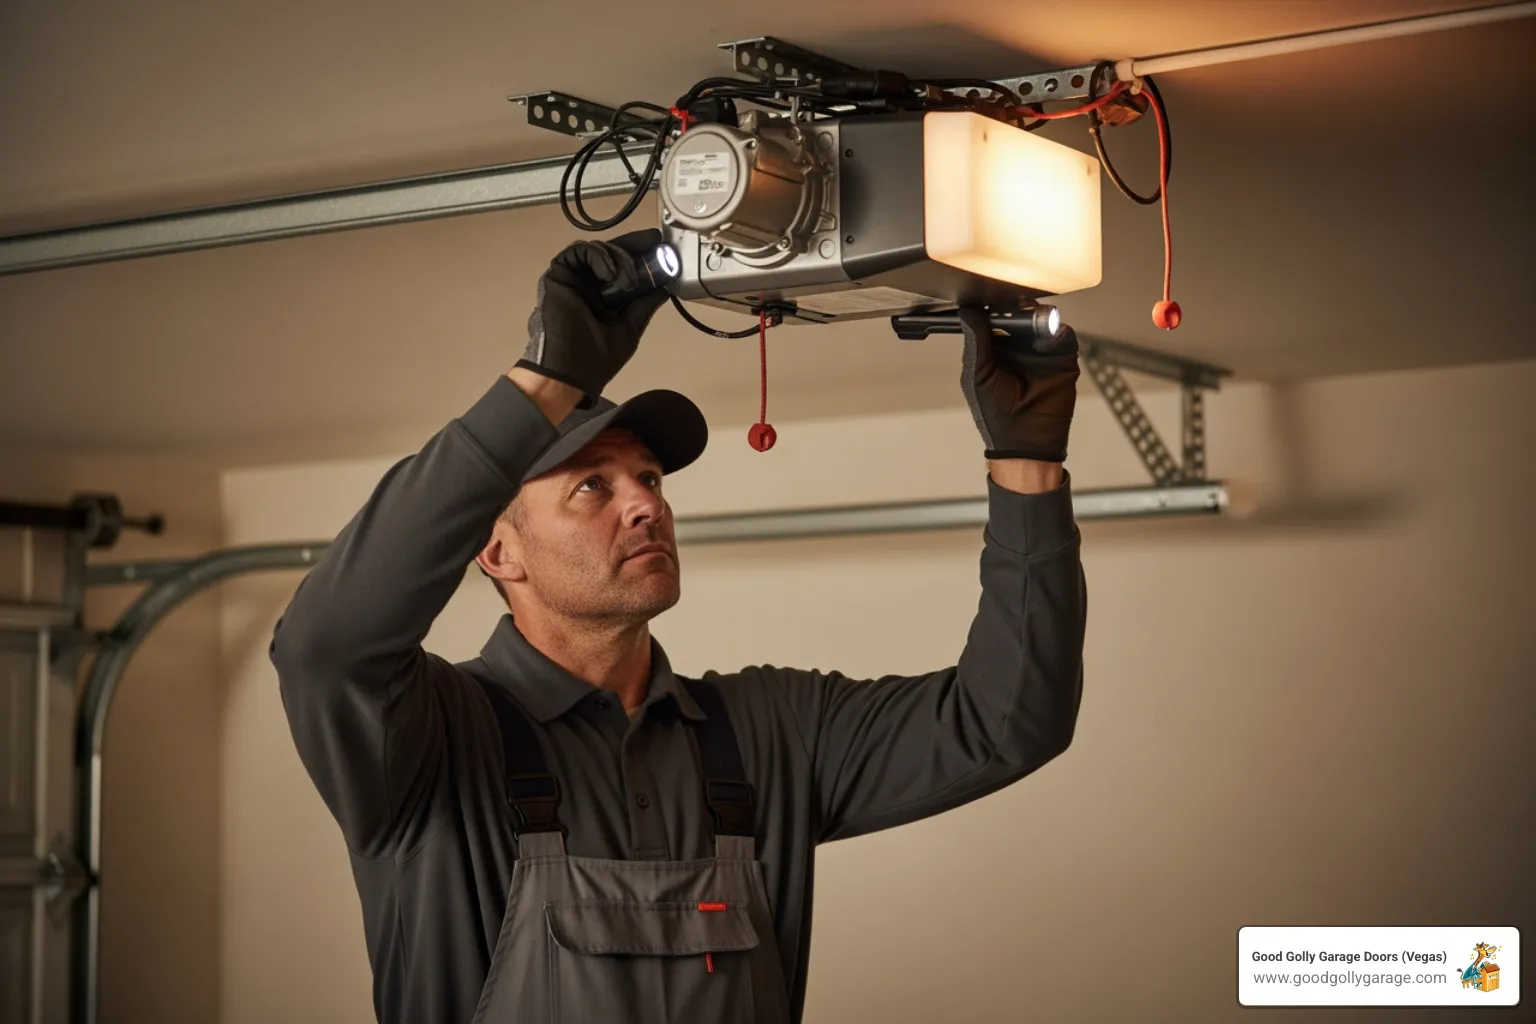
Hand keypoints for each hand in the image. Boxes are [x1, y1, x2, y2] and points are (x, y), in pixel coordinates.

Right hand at [517, 229, 670, 403]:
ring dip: (619, 257)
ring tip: (630, 280)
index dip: (640, 256)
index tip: (659, 246)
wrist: (569, 372)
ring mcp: (572, 279)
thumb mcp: (629, 328)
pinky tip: (612, 274)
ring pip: (596, 251)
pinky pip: (578, 253)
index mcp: (601, 299)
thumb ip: (643, 306)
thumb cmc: (594, 359)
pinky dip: (599, 256)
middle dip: (633, 246)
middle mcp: (586, 286)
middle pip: (609, 255)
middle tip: (653, 241)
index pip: (621, 269)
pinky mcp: (558, 275)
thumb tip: (664, 289)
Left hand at [959, 307, 1079, 462]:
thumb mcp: (979, 375)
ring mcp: (1040, 351)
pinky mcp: (1062, 358)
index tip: (991, 296)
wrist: (1026, 442)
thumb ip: (976, 341)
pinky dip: (1057, 332)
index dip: (993, 306)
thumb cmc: (997, 415)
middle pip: (1020, 314)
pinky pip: (1063, 335)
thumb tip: (968, 311)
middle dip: (1018, 306)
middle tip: (1016, 302)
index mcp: (994, 349)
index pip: (994, 318)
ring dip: (1039, 317)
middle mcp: (1018, 346)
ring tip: (1031, 319)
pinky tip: (1045, 339)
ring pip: (1043, 321)